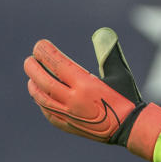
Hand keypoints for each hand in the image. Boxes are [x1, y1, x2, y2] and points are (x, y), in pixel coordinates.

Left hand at [24, 28, 160, 160]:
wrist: (131, 128)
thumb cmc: (127, 98)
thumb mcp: (119, 73)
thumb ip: (108, 53)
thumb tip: (102, 33)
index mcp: (85, 84)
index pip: (58, 64)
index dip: (46, 53)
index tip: (39, 45)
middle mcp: (73, 100)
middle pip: (45, 82)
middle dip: (34, 69)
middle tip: (29, 60)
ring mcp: (69, 115)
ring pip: (43, 99)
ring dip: (34, 86)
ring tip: (32, 78)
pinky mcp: (70, 126)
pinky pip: (50, 114)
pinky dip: (42, 104)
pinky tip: (41, 98)